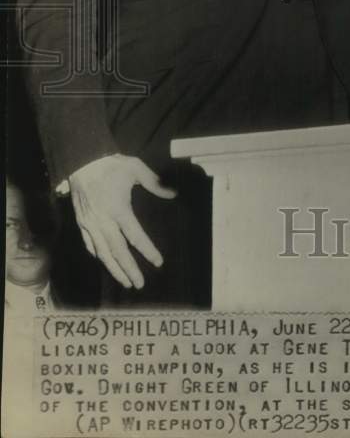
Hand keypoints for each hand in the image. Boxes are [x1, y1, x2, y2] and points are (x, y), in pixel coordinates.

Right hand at [69, 154, 176, 288]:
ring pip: (102, 252)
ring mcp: (90, 223)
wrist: (82, 160)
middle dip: (129, 269)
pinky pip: (89, 243)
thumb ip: (155, 182)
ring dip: (114, 269)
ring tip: (125, 282)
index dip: (147, 250)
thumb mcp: (136, 168)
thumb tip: (174, 193)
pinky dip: (98, 255)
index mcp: (118, 208)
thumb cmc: (111, 164)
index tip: (158, 262)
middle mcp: (103, 220)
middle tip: (140, 284)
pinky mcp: (81, 222)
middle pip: (117, 251)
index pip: (135, 236)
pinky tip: (105, 262)